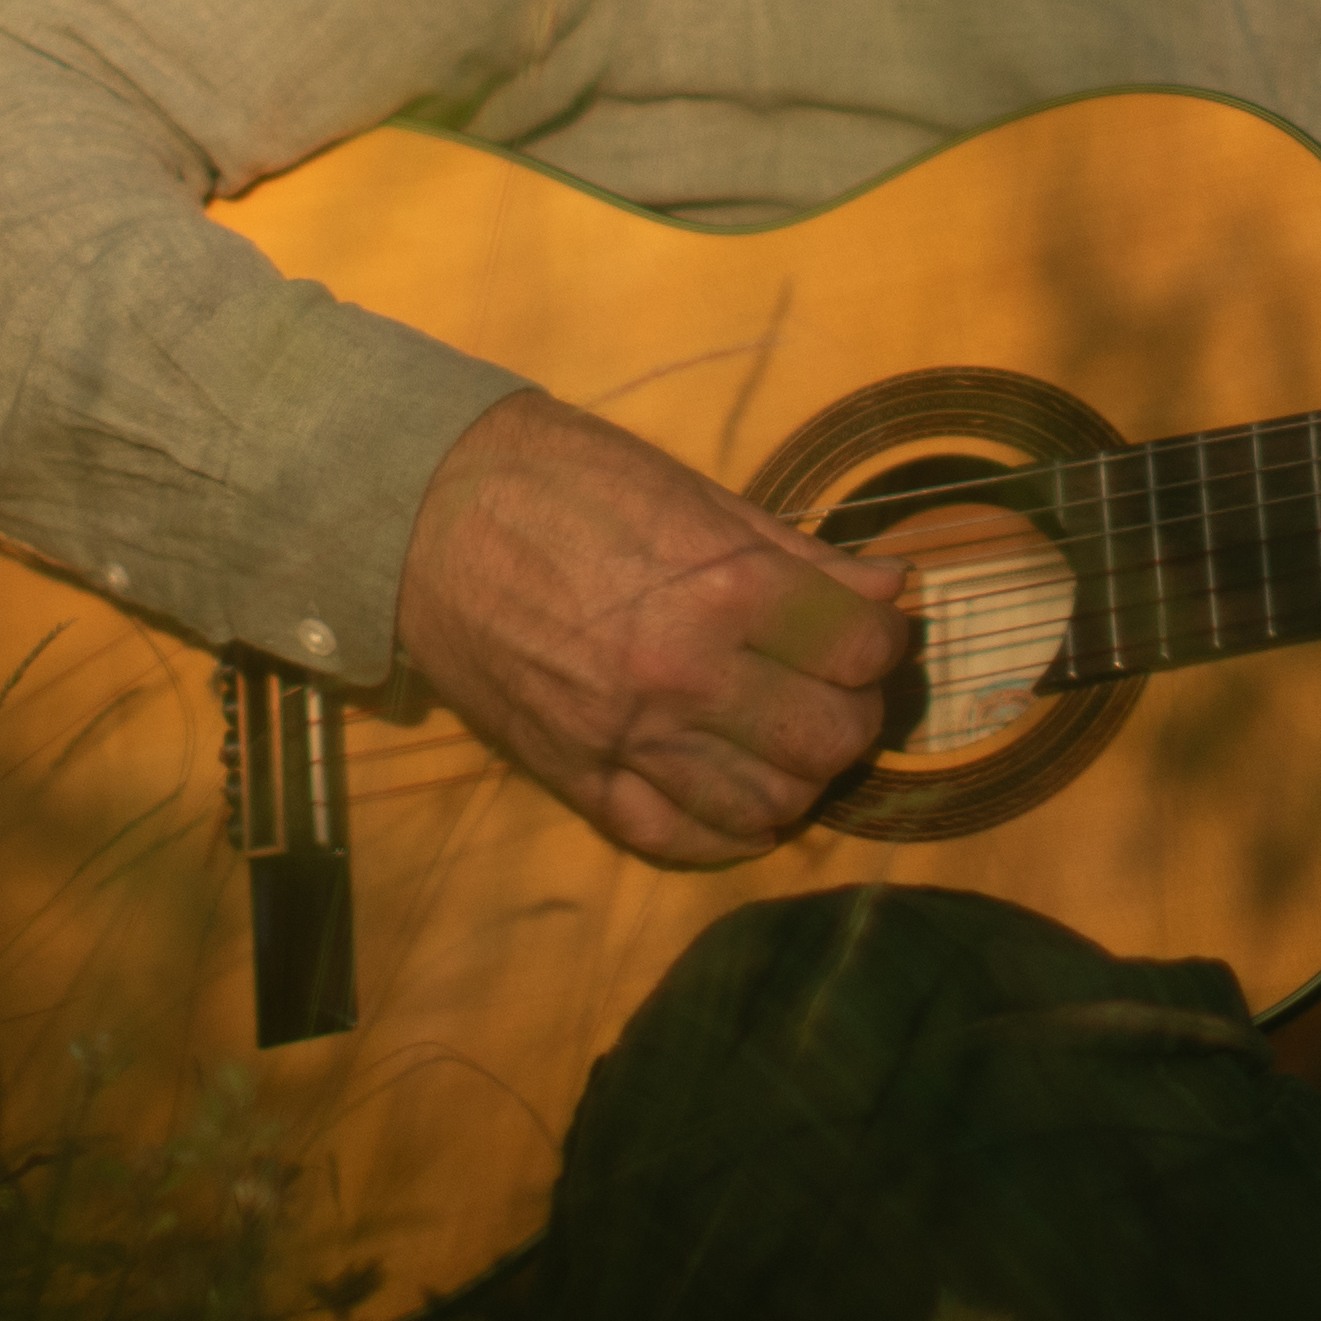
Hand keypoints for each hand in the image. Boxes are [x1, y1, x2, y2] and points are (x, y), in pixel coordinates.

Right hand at [392, 394, 915, 868]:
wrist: (427, 514)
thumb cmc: (565, 482)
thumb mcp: (696, 494)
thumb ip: (802, 555)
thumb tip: (893, 591)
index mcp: (723, 588)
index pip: (860, 651)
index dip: (882, 642)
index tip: (869, 632)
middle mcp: (684, 675)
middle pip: (829, 739)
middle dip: (854, 715)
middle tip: (836, 688)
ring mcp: (627, 737)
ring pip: (768, 804)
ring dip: (799, 777)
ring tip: (787, 738)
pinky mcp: (576, 776)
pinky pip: (677, 838)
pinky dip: (727, 831)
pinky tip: (741, 801)